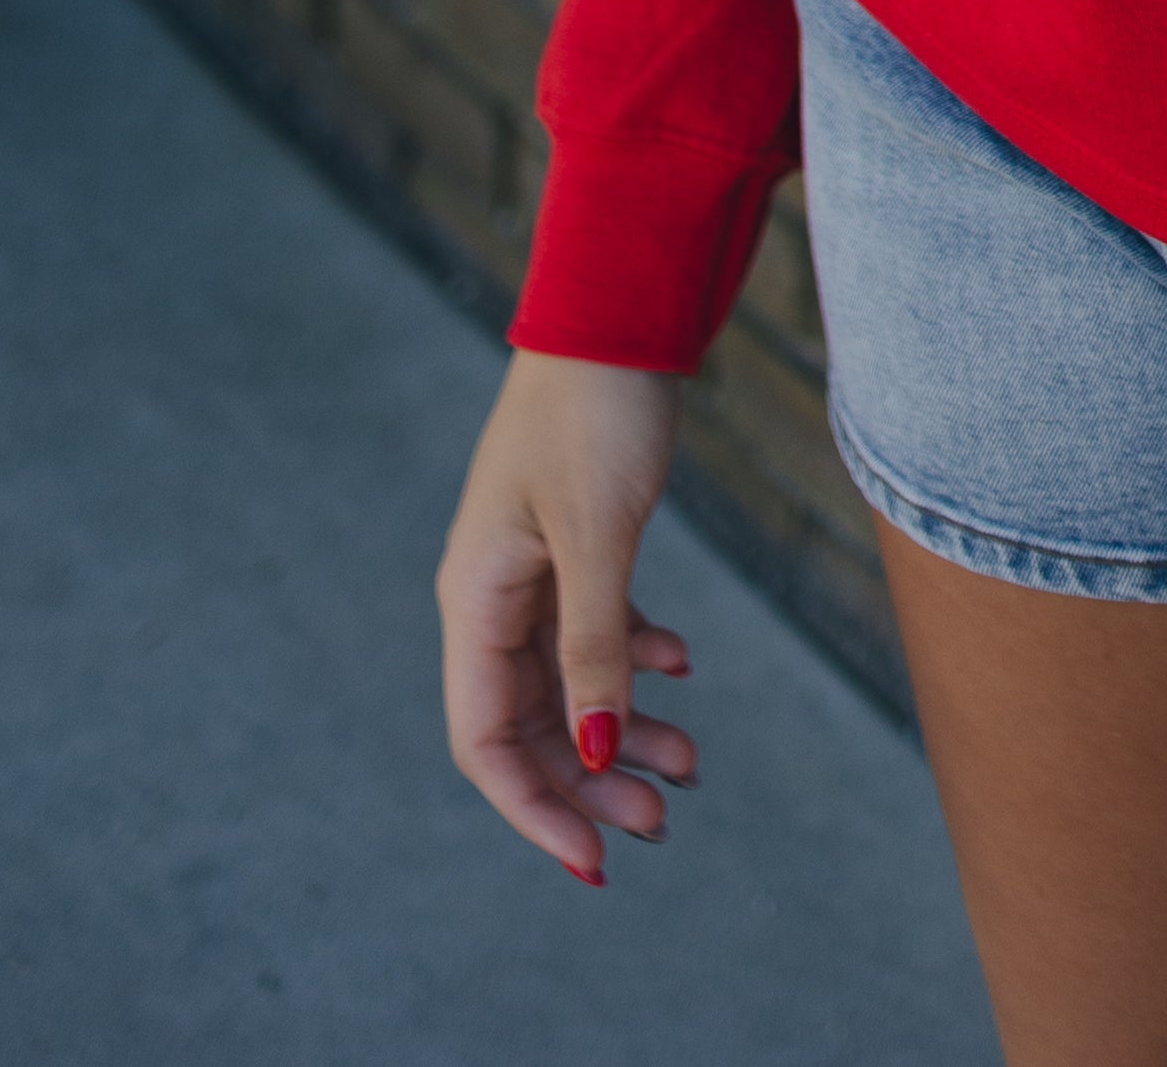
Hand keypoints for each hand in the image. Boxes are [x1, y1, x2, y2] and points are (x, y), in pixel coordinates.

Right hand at [437, 351, 697, 887]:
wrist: (617, 306)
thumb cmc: (595, 413)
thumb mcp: (598, 537)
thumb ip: (594, 648)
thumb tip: (599, 754)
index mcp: (475, 599)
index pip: (485, 742)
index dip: (536, 809)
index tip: (594, 860)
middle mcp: (492, 592)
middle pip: (532, 722)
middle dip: (593, 780)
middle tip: (664, 822)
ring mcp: (532, 565)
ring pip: (569, 678)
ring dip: (624, 725)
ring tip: (691, 762)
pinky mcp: (573, 537)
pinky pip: (594, 625)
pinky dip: (636, 654)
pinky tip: (682, 662)